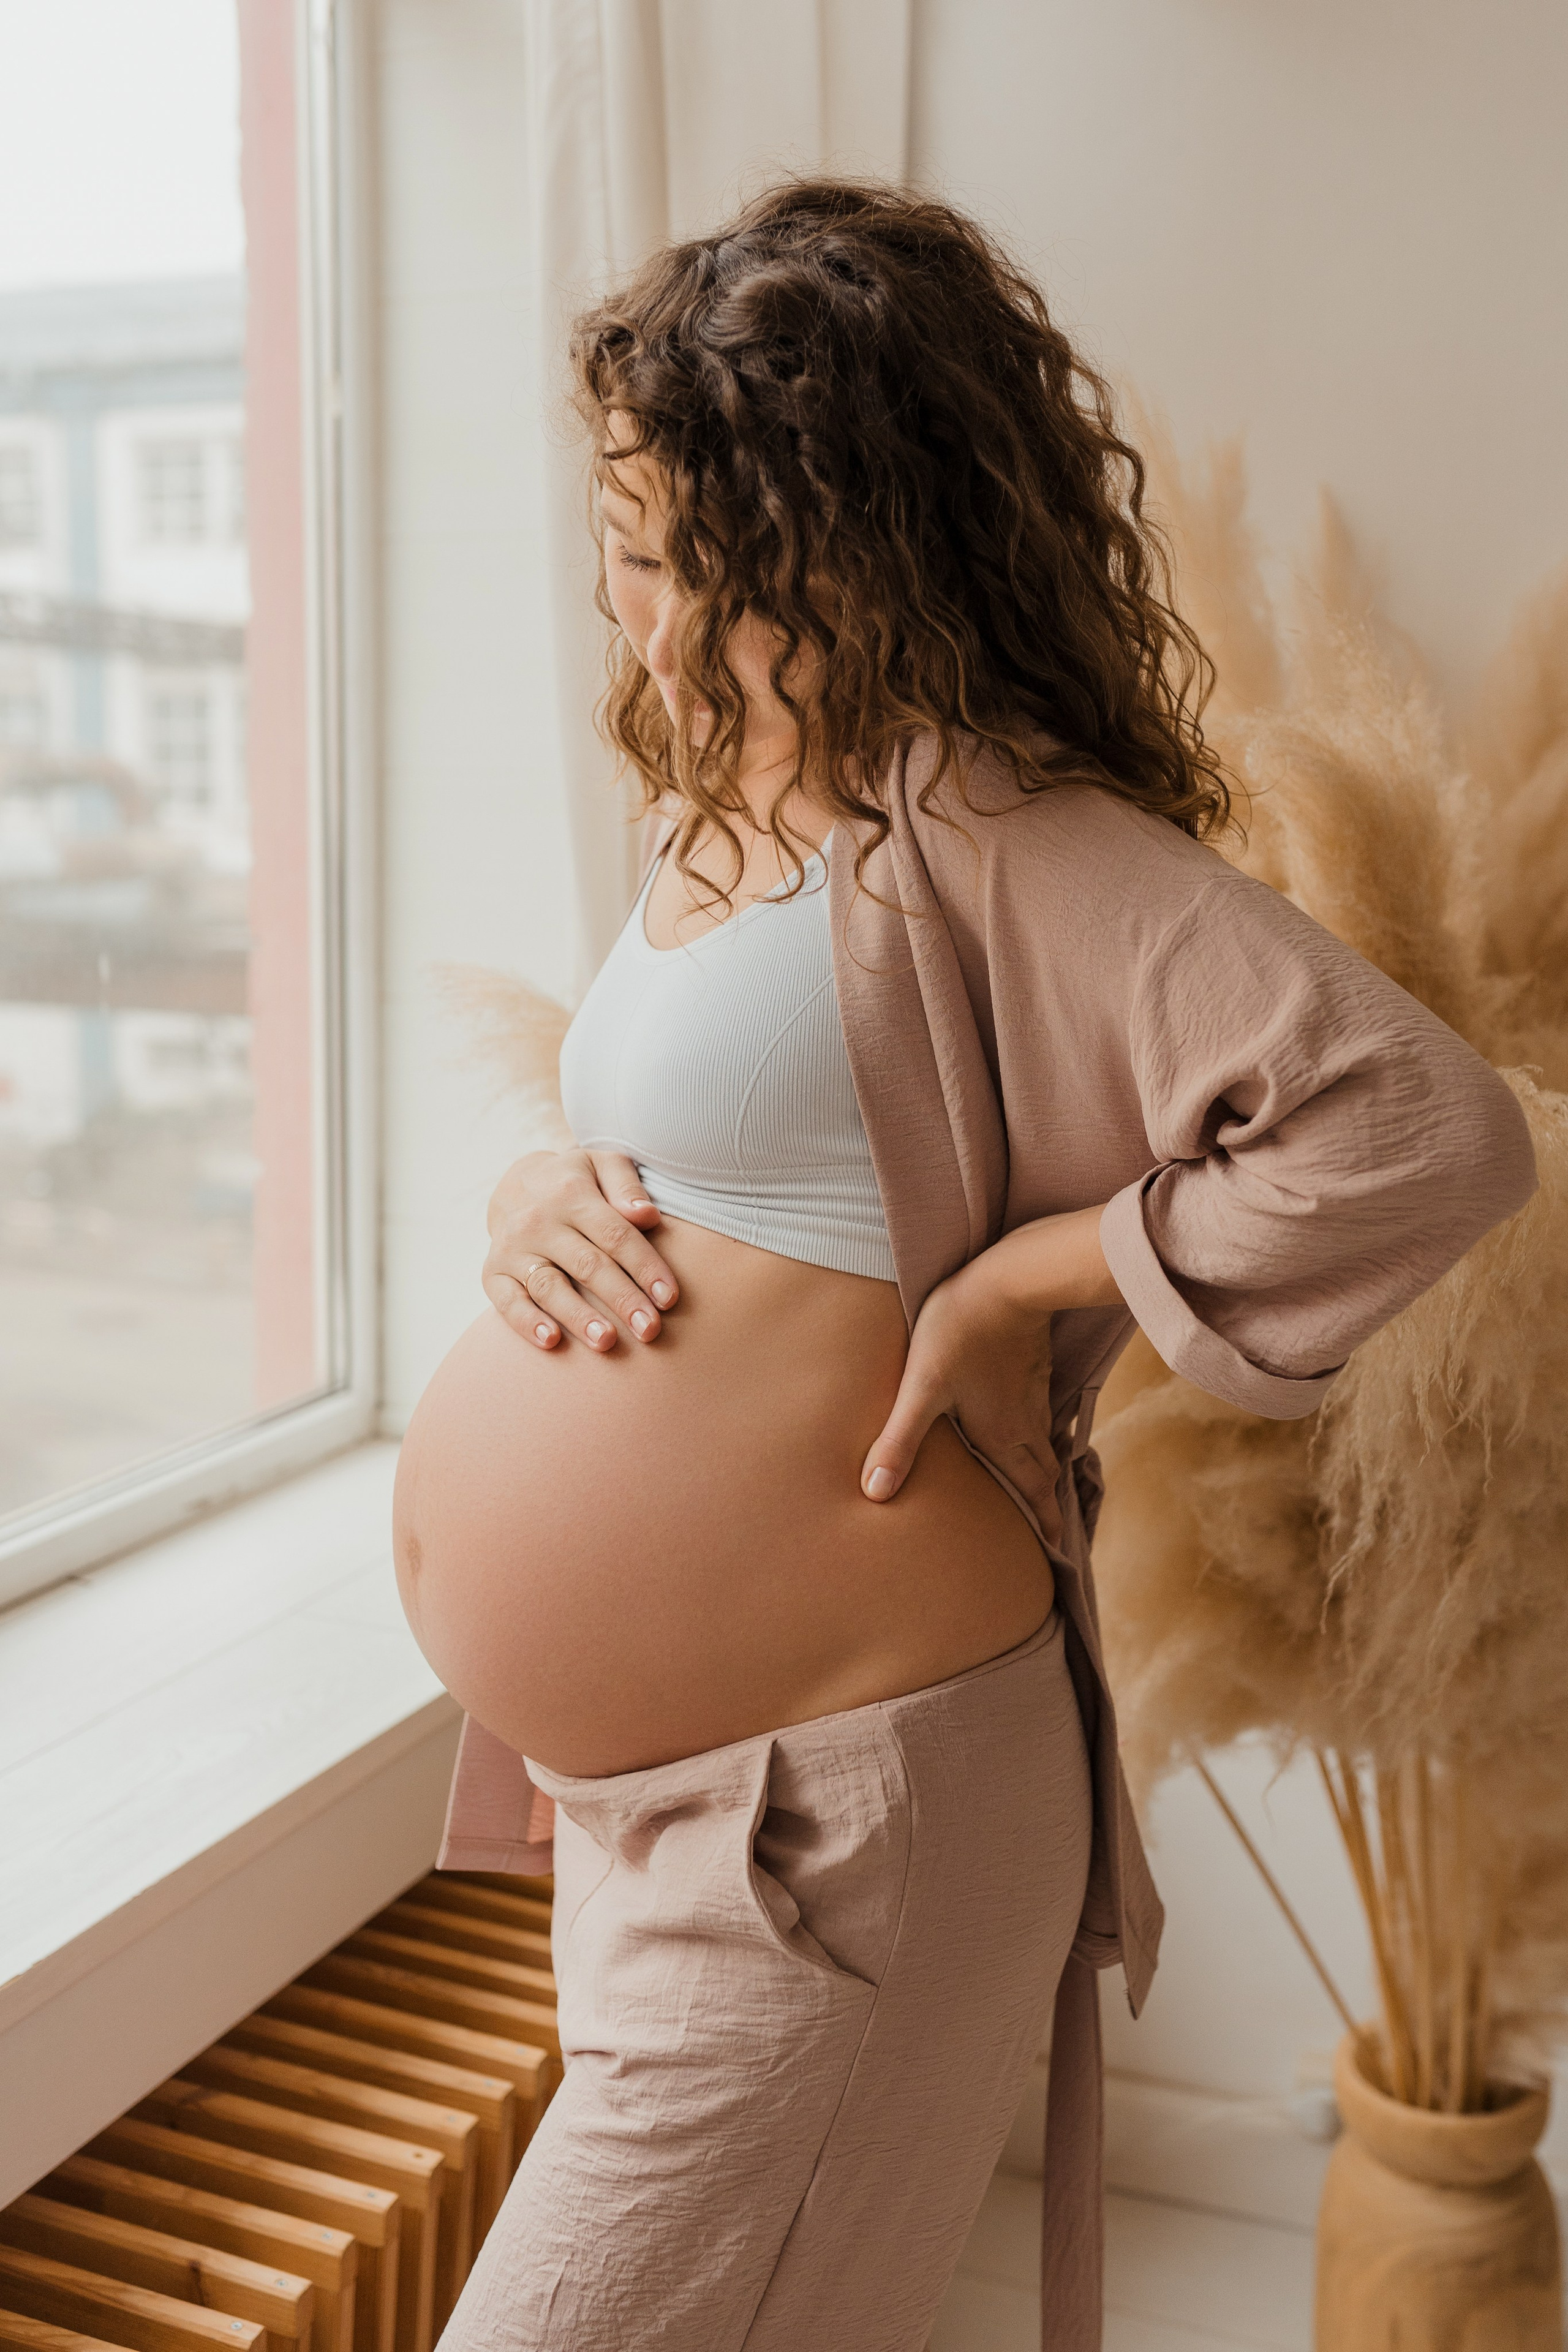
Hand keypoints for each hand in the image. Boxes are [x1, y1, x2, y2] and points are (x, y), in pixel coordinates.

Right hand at [483, 1148, 678, 1351]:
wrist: (515, 1184)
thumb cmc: (574, 1182)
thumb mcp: (602, 1165)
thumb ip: (627, 1186)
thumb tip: (647, 1215)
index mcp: (572, 1194)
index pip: (615, 1234)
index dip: (645, 1267)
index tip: (668, 1298)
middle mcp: (539, 1221)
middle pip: (588, 1265)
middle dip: (622, 1300)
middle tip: (650, 1330)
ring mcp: (513, 1249)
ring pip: (549, 1287)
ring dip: (578, 1317)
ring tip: (606, 1342)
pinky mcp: (493, 1272)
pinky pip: (507, 1301)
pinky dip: (526, 1322)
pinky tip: (551, 1341)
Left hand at [859, 1255, 1060, 1529]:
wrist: (1007, 1279)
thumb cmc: (958, 1332)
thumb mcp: (920, 1388)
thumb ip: (898, 1440)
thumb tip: (875, 1493)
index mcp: (1002, 1435)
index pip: (1032, 1489)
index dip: (1045, 1520)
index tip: (1057, 1547)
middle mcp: (1025, 1420)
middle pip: (1045, 1471)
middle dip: (1048, 1501)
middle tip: (1053, 1527)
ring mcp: (1034, 1390)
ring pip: (1046, 1439)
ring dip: (1046, 1465)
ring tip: (1042, 1482)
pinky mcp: (1034, 1365)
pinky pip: (1043, 1410)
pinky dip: (1042, 1430)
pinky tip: (1029, 1425)